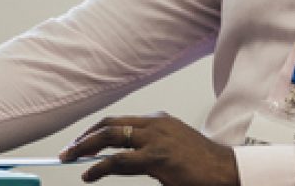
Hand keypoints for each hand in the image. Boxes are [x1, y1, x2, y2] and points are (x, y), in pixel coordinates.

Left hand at [58, 112, 237, 185]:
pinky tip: (89, 174)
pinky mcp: (158, 157)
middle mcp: (154, 124)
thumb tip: (114, 162)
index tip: (80, 142)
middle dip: (84, 138)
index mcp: (158, 120)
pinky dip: (99, 167)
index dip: (94, 131)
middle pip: (109, 125)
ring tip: (69, 158)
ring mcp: (156, 138)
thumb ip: (143, 153)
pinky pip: (119, 160)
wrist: (227, 171)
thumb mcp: (168, 153)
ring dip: (84, 148)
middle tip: (67, 150)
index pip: (117, 121)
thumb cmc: (200, 166)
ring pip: (110, 137)